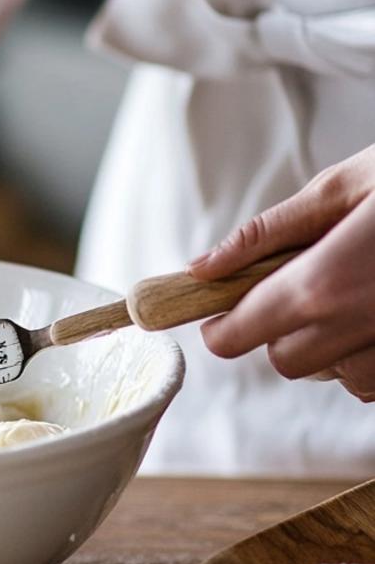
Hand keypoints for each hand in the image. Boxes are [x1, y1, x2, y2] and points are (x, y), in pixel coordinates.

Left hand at [190, 146, 374, 400]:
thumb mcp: (344, 187)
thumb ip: (267, 234)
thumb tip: (204, 267)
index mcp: (323, 285)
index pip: (238, 336)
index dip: (222, 324)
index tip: (223, 307)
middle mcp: (358, 329)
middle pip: (286, 362)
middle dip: (279, 331)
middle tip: (299, 282)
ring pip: (337, 376)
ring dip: (331, 345)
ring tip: (356, 289)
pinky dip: (371, 356)